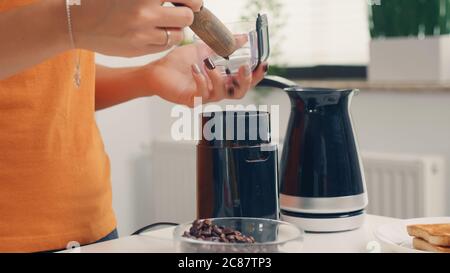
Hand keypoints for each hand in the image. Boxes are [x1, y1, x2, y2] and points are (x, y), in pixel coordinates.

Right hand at [71, 0, 202, 56]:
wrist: (77, 20)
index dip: (193, 0)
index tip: (192, 2)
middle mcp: (145, 13)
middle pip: (186, 17)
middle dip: (186, 13)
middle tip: (179, 11)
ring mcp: (142, 34)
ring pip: (177, 35)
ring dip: (175, 28)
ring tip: (164, 22)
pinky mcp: (138, 50)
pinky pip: (164, 47)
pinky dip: (164, 40)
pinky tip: (154, 32)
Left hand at [141, 42, 267, 106]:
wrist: (157, 71)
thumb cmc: (178, 63)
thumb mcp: (204, 50)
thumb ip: (223, 45)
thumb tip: (243, 37)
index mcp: (221, 80)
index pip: (243, 81)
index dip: (255, 76)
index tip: (262, 65)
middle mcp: (215, 90)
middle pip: (239, 94)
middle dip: (245, 81)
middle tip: (245, 68)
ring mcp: (204, 97)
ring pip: (221, 94)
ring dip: (218, 78)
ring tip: (208, 63)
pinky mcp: (192, 100)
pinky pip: (202, 94)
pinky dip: (201, 79)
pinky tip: (195, 67)